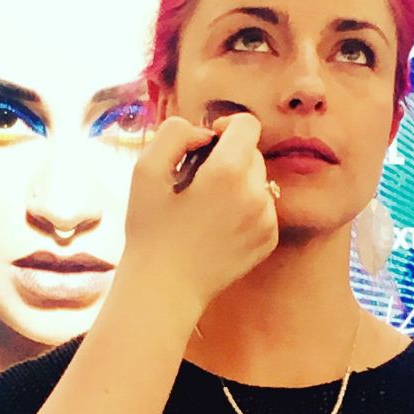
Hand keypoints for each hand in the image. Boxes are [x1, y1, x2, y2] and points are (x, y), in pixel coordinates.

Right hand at [120, 113, 278, 319]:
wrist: (164, 289)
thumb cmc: (149, 230)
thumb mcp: (145, 170)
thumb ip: (173, 134)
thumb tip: (203, 133)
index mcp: (227, 173)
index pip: (248, 124)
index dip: (226, 125)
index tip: (208, 141)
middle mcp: (256, 194)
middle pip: (253, 153)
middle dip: (228, 158)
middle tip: (196, 182)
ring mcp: (266, 220)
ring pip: (258, 181)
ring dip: (236, 184)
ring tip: (205, 208)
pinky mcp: (268, 240)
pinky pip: (262, 208)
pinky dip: (243, 209)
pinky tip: (216, 227)